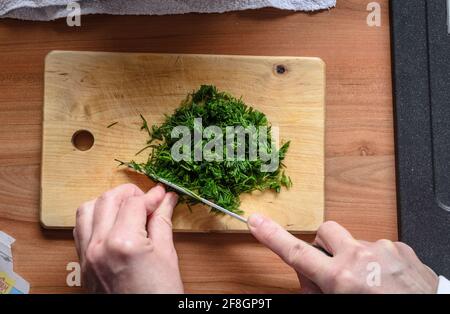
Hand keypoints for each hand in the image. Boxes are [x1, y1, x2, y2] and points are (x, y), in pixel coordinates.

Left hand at [73, 183, 183, 292]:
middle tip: (148, 199)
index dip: (151, 195)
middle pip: (109, 199)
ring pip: (88, 209)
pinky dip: (95, 217)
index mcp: (123, 243)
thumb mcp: (166, 256)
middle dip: (130, 193)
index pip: (135, 203)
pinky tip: (112, 222)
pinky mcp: (83, 263)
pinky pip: (81, 228)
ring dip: (108, 202)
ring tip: (128, 208)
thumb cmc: (157, 296)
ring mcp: (87, 255)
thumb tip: (166, 201)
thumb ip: (162, 222)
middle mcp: (99, 246)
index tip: (162, 194)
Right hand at [247, 215, 438, 293]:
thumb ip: (317, 290)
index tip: (256, 222)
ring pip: (354, 242)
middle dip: (323, 247)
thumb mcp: (337, 307)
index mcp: (341, 278)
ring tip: (369, 283)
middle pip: (325, 232)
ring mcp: (382, 249)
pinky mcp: (400, 248)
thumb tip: (310, 276)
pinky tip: (386, 281)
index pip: (296, 253)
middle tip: (332, 269)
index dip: (272, 236)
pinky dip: (377, 261)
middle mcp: (360, 257)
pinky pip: (379, 247)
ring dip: (354, 257)